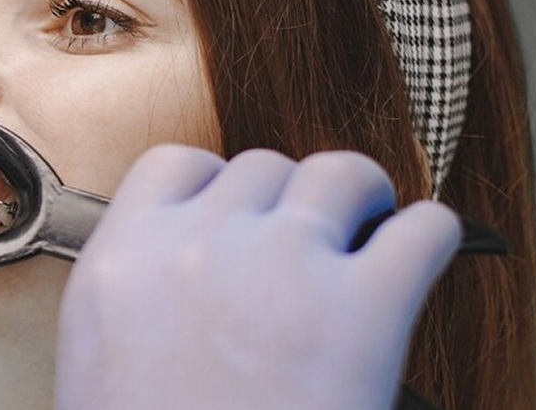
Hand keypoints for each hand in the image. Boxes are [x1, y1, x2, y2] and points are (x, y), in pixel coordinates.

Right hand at [55, 147, 461, 409]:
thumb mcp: (103, 369)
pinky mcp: (367, 306)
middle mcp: (198, 246)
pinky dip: (432, 239)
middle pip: (263, 167)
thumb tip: (197, 284)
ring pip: (342, 173)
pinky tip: (422, 264)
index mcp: (120, 265)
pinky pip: (424, 227)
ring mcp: (283, 267)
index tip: (241, 218)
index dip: (219, 187)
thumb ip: (145, 305)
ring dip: (361, 201)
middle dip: (292, 203)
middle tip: (313, 247)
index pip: (177, 166)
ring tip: (372, 235)